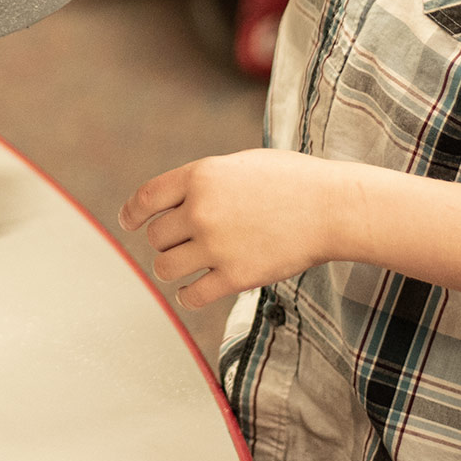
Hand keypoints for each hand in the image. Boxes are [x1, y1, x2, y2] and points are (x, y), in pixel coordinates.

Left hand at [120, 149, 341, 308]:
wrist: (331, 207)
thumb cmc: (290, 181)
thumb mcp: (239, 165)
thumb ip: (204, 182)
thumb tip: (173, 204)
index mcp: (201, 175)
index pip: (146, 198)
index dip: (131, 213)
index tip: (128, 223)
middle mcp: (202, 209)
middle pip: (156, 237)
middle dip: (167, 241)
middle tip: (188, 242)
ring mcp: (216, 245)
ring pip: (165, 268)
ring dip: (174, 268)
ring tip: (192, 265)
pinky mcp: (234, 277)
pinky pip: (190, 296)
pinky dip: (190, 293)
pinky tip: (200, 287)